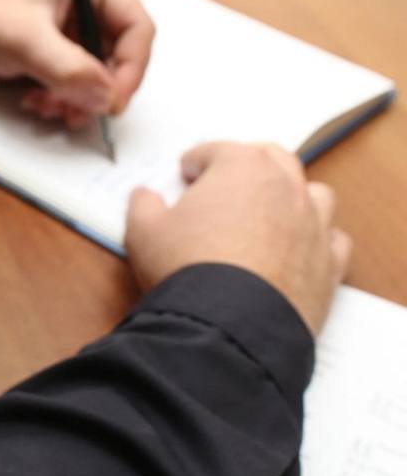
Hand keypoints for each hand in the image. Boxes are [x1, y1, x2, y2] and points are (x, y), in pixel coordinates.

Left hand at [0, 0, 153, 128]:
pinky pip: (76, 83)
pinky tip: (36, 101)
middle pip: (120, 57)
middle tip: (72, 112)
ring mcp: (74, 26)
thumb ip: (70, 69)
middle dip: (96, 90)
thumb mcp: (24, 40)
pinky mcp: (57, 50)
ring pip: (98, 76)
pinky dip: (62, 99)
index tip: (111, 102)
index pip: (137, 28)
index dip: (130, 69)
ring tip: (46, 107)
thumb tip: (107, 97)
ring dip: (76, 100)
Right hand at [124, 142, 351, 334]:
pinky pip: (331, 239)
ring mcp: (313, 224)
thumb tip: (144, 197)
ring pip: (312, 193)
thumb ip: (142, 205)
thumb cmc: (188, 270)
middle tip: (226, 183)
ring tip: (268, 212)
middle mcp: (285, 187)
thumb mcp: (143, 231)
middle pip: (272, 159)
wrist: (228, 324)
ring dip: (291, 196)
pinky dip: (315, 239)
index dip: (196, 161)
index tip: (186, 173)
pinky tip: (296, 248)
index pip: (216, 150)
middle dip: (248, 165)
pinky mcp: (328, 263)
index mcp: (241, 168)